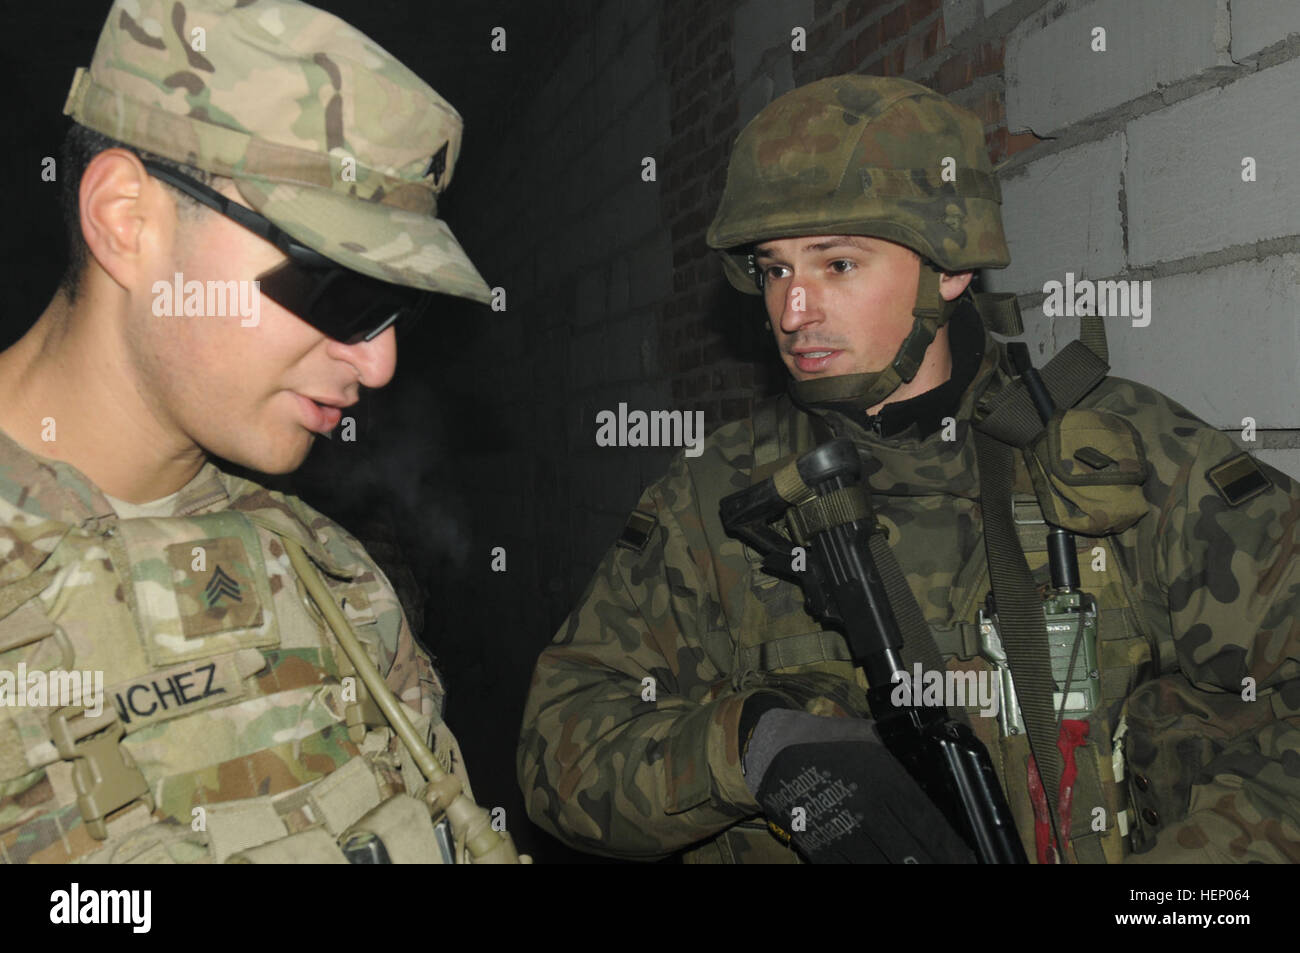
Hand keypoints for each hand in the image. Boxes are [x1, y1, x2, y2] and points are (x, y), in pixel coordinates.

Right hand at [742, 709, 974, 863]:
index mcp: (886, 780)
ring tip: (918, 868)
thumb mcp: (870, 737)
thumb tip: (934, 763)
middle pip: (913, 853)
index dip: (952, 849)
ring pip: (885, 865)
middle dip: (934, 863)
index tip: (968, 859)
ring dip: (904, 868)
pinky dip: (871, 869)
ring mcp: (845, 831)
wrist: (773, 751)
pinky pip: (851, 868)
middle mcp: (869, 809)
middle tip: (950, 868)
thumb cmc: (827, 741)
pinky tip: (880, 866)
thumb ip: (902, 754)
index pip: (930, 825)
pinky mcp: (823, 846)